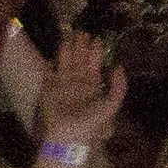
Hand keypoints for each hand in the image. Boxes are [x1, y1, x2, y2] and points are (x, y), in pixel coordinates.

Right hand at [37, 31, 125, 152]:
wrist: (68, 136)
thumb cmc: (91, 122)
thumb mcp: (112, 104)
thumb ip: (119, 86)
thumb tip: (118, 66)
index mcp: (92, 86)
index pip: (94, 64)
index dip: (95, 52)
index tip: (97, 39)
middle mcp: (77, 83)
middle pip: (79, 60)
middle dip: (81, 47)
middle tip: (82, 32)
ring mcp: (62, 85)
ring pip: (65, 62)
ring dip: (67, 50)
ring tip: (69, 35)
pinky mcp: (48, 89)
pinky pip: (49, 73)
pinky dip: (50, 64)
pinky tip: (52, 55)